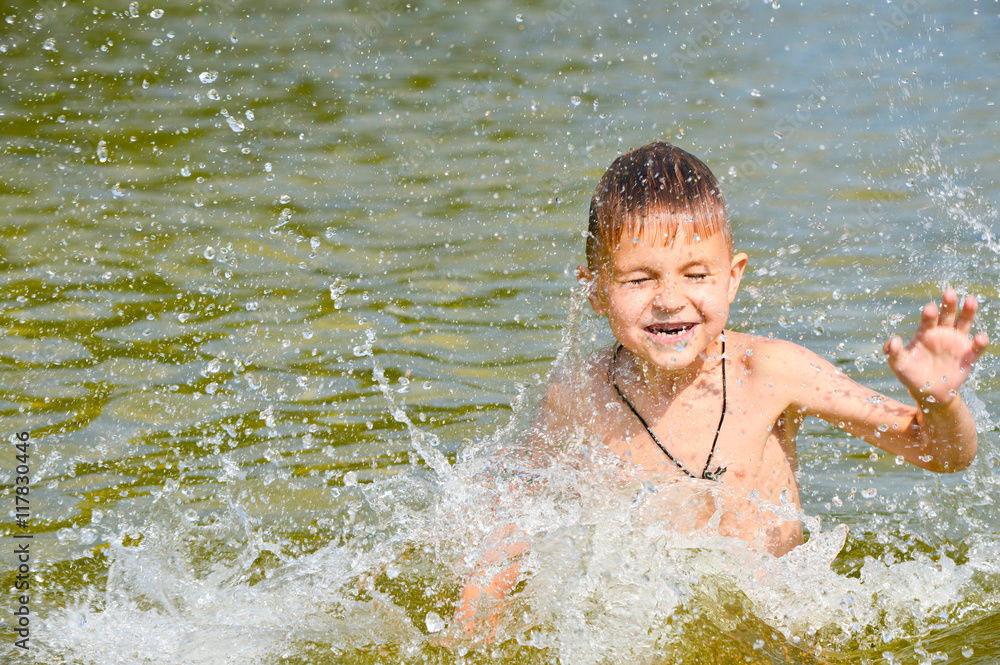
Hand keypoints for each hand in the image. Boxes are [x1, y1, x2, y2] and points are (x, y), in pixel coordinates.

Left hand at [883, 289, 988, 405]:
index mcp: (925, 332)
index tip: (930, 308)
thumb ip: (893, 352)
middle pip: (947, 315)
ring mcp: (956, 343)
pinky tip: (980, 338)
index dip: (929, 314)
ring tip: (970, 300)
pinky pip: (976, 347)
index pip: (928, 320)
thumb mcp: (898, 364)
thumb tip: (893, 341)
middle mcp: (942, 333)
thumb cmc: (911, 374)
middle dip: (948, 304)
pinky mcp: (968, 356)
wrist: (928, 392)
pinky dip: (980, 342)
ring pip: (964, 324)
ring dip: (968, 312)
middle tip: (949, 292)